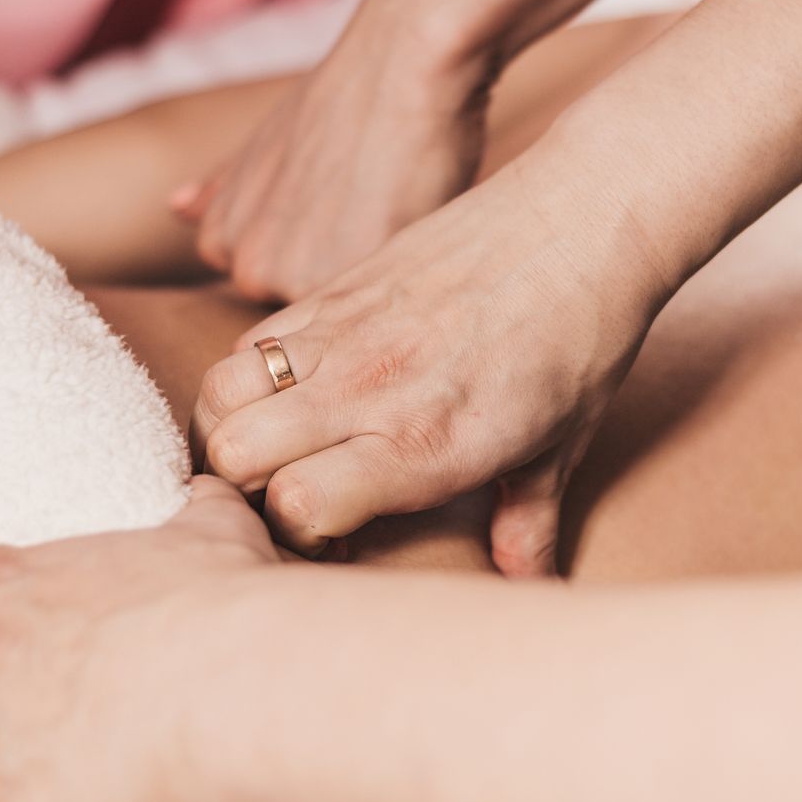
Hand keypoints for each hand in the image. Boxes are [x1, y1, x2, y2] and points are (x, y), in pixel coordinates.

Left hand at [174, 5, 493, 301]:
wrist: (401, 63)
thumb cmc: (342, 98)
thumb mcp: (266, 144)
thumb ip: (224, 190)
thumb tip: (175, 209)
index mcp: (224, 242)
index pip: (269, 288)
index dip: (314, 257)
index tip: (338, 217)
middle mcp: (250, 269)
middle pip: (309, 306)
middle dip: (342, 273)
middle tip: (371, 213)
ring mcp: (299, 280)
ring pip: (347, 314)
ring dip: (373, 283)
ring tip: (392, 216)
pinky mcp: (357, 283)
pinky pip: (382, 306)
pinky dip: (404, 281)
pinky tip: (414, 230)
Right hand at [191, 137, 671, 575]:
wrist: (583, 218)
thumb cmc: (583, 337)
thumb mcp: (563, 447)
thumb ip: (527, 526)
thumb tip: (523, 582)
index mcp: (423, 441)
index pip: (295, 504)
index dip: (300, 534)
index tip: (338, 532)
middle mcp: (367, 388)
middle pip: (232, 453)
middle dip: (246, 488)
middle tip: (293, 490)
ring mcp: (341, 332)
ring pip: (219, 390)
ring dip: (231, 428)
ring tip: (277, 444)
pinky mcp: (334, 288)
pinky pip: (250, 340)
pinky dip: (251, 376)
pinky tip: (298, 391)